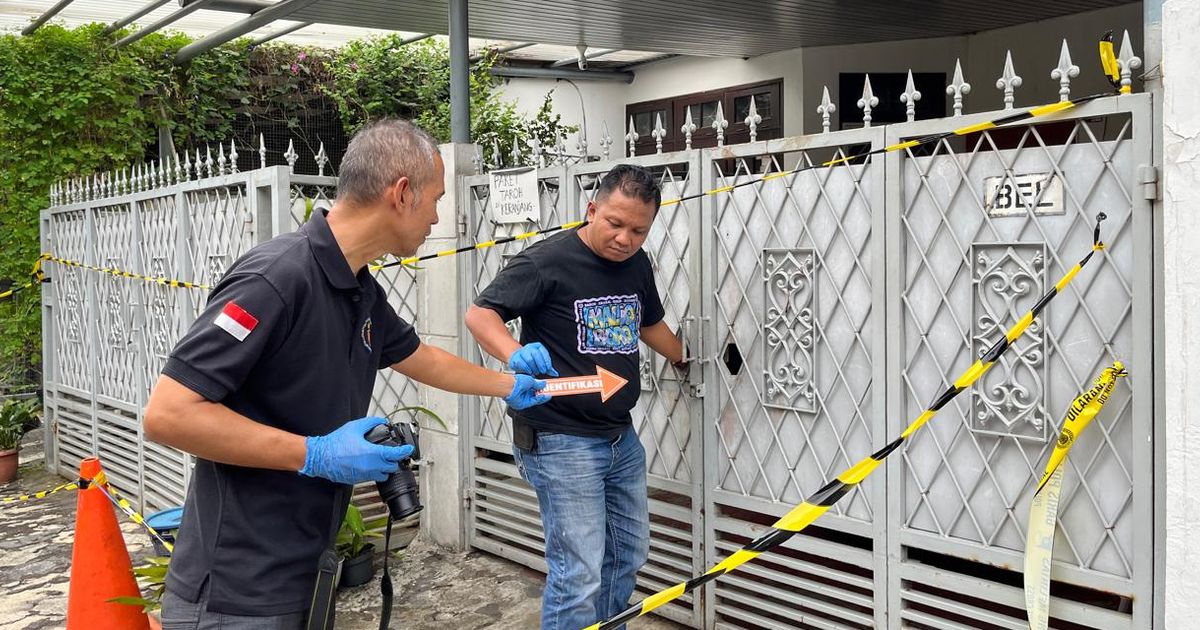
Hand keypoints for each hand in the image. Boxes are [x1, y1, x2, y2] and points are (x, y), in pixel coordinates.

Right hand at [299, 416, 413, 484]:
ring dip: (385, 468)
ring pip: (383, 475)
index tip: (409, 449)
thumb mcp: (355, 427)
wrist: (320, 457)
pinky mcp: (357, 479)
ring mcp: (364, 475)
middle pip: (392, 467)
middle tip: (394, 453)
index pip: (395, 455)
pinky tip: (370, 464)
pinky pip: (372, 477)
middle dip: (395, 460)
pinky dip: (375, 471)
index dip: (405, 452)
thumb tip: (381, 421)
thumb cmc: (335, 444)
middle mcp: (370, 466)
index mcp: (371, 453)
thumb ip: (371, 423)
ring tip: (382, 460)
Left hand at [505, 374, 550, 409]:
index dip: (543, 388)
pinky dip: (540, 399)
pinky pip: (534, 402)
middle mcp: (524, 392)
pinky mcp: (524, 404)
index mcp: (525, 385)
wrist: (509, 386)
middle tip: (551, 391)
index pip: (536, 388)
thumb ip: (538, 384)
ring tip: (549, 393)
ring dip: (543, 396)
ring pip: (536, 399)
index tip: (549, 387)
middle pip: (537, 394)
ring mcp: (524, 398)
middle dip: (544, 393)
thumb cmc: (516, 381)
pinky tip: (544, 396)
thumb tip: (544, 384)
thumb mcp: (530, 380)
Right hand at [507, 342, 558, 376]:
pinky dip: (527, 370)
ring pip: (529, 359)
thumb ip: (548, 368)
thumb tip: (556, 374)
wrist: (518, 360)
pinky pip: (522, 364)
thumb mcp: (541, 363)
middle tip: (543, 371)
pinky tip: (530, 372)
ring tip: (536, 372)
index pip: (543, 351)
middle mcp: (529, 347)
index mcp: (537, 346)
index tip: (548, 368)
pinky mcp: (516, 358)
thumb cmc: (531, 361)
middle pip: (536, 354)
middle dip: (540, 364)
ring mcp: (522, 352)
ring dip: (534, 368)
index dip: (546, 360)